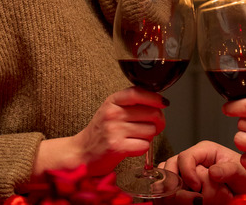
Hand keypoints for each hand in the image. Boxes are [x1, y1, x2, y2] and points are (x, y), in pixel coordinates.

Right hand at [32, 86, 166, 178]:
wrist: (81, 152)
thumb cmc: (101, 131)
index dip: (155, 97)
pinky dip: (142, 148)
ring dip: (148, 137)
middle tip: (152, 127)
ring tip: (135, 138)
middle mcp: (113, 113)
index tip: (163, 103)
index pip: (138, 92)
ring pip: (151, 130)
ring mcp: (114, 130)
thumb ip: (131, 104)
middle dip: (158, 122)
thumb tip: (160, 103)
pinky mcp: (117, 147)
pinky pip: (144, 146)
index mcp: (113, 101)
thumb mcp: (112, 110)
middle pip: (152, 113)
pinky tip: (131, 147)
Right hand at [160, 141, 245, 203]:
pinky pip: (169, 192)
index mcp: (205, 151)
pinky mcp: (185, 188)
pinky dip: (172, 199)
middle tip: (193, 199)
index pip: (185, 157)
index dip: (187, 172)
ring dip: (174, 193)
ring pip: (167, 180)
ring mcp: (187, 175)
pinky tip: (188, 204)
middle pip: (171, 168)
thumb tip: (213, 171)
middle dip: (177, 184)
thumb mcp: (244, 174)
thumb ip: (231, 170)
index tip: (197, 187)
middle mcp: (193, 162)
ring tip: (193, 202)